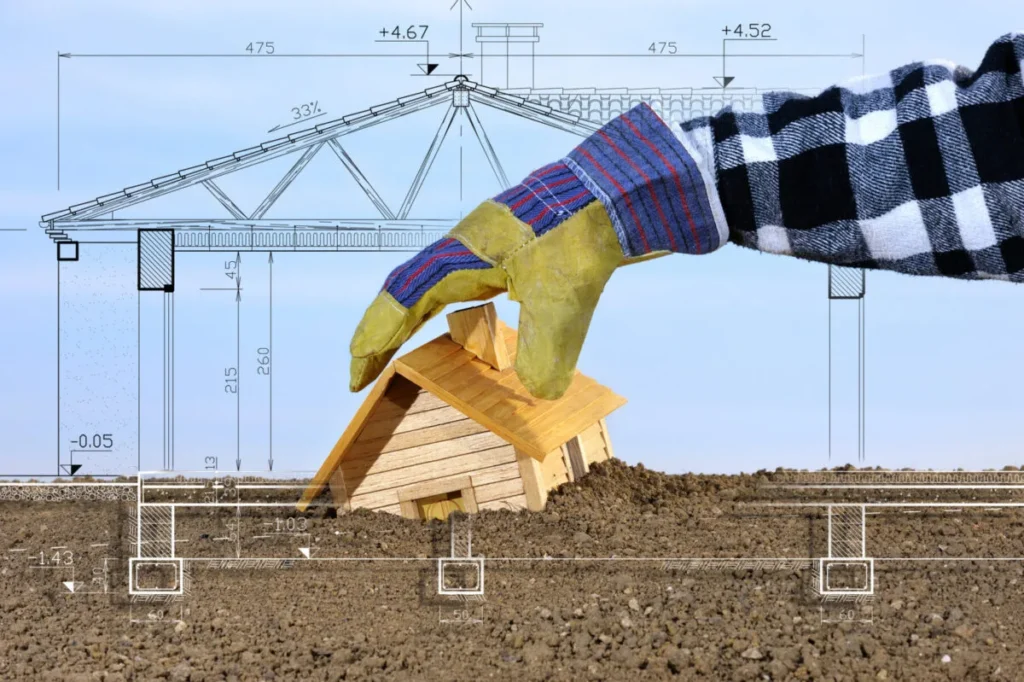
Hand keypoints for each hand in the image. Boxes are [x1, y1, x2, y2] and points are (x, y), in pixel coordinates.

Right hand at [349, 178, 634, 399]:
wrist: (622, 190)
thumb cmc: (582, 234)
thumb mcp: (560, 303)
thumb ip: (543, 352)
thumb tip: (539, 389)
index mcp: (460, 256)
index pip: (401, 300)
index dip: (375, 339)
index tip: (355, 376)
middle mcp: (468, 249)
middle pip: (411, 292)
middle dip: (385, 333)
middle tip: (365, 371)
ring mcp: (494, 247)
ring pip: (443, 288)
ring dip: (424, 321)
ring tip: (413, 353)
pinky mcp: (523, 250)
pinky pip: (478, 286)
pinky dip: (467, 313)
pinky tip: (482, 331)